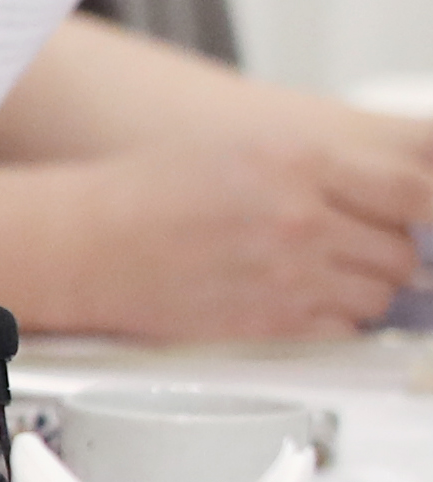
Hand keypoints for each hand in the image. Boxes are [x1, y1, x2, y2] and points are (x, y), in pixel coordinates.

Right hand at [41, 125, 424, 343]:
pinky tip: (298, 300)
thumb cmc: (149, 193)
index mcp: (299, 163)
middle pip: (402, 251)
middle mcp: (301, 219)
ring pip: (379, 295)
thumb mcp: (249, 150)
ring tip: (316, 273)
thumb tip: (396, 196)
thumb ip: (327, 170)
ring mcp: (289, 275)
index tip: (428, 220)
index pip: (416, 189)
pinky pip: (344, 330)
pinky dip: (334, 320)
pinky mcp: (271, 325)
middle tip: (353, 246)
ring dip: (361, 288)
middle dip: (388, 252)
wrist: (84, 245)